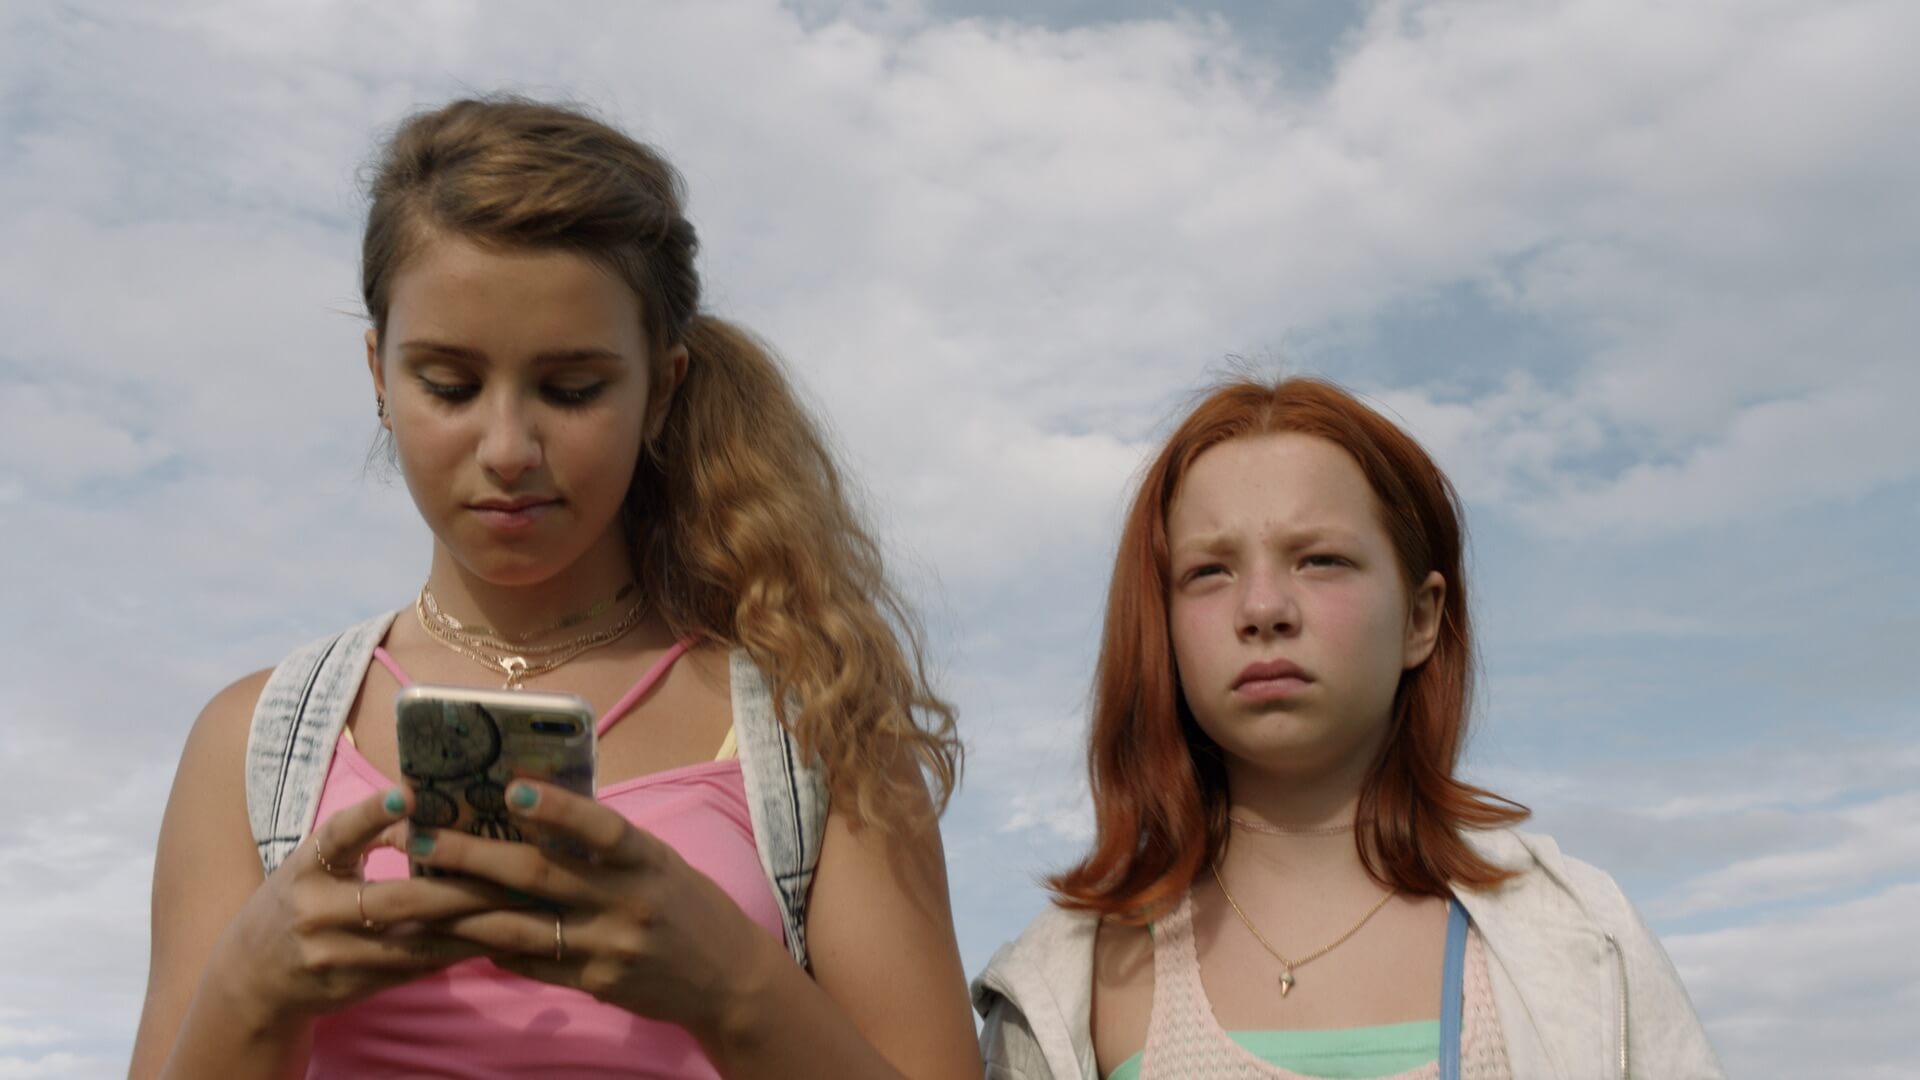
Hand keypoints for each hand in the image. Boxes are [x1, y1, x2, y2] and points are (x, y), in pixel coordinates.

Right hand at [211, 787, 505, 1031]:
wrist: (252, 976)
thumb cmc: (299, 899)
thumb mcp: (317, 862)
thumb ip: (362, 836)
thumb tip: (426, 801)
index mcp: (307, 866)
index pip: (338, 835)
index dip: (370, 814)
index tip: (406, 795)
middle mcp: (315, 911)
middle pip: (395, 898)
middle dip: (461, 887)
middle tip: (514, 871)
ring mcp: (333, 955)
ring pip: (414, 940)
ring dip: (472, 926)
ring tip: (521, 909)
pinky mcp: (353, 986)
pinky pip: (415, 967)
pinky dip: (456, 951)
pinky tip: (495, 939)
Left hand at [410, 780, 775, 1035]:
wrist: (726, 977)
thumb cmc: (687, 904)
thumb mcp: (659, 862)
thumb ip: (607, 844)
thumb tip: (539, 810)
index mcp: (647, 860)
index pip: (601, 829)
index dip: (556, 809)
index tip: (510, 789)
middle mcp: (626, 902)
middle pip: (538, 877)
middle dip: (471, 855)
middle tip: (419, 837)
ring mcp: (607, 947)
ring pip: (519, 927)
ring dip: (461, 909)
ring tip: (417, 891)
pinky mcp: (594, 984)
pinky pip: (531, 964)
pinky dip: (492, 947)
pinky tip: (459, 934)